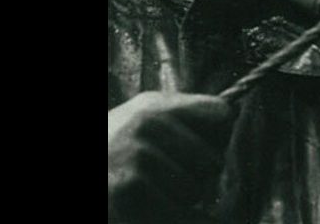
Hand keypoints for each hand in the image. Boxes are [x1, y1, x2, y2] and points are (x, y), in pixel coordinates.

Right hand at [108, 92, 233, 223]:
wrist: (87, 172)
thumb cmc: (111, 158)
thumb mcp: (140, 125)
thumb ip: (182, 122)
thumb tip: (232, 118)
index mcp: (154, 106)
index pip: (221, 114)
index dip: (218, 137)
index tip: (201, 151)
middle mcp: (146, 124)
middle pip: (213, 159)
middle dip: (196, 177)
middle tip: (162, 180)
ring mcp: (136, 155)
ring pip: (195, 191)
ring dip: (178, 203)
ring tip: (146, 194)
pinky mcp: (127, 189)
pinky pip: (178, 215)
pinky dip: (168, 218)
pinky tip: (143, 208)